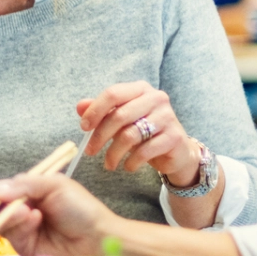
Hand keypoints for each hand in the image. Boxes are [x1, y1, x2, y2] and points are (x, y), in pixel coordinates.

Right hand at [0, 173, 121, 255]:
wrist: (98, 239)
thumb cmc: (81, 208)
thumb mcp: (55, 186)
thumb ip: (26, 185)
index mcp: (31, 192)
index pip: (4, 190)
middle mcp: (25, 210)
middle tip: (0, 202)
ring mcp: (25, 230)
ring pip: (3, 223)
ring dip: (11, 215)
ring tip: (28, 211)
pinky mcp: (27, 248)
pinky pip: (13, 237)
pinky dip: (21, 227)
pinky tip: (35, 220)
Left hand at [77, 81, 197, 182]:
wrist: (176, 150)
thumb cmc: (145, 132)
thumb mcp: (121, 120)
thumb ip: (102, 111)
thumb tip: (80, 106)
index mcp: (140, 89)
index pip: (113, 93)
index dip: (95, 111)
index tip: (83, 128)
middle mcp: (156, 98)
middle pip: (119, 115)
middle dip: (100, 136)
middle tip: (90, 151)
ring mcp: (167, 117)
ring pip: (130, 135)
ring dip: (113, 153)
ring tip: (109, 164)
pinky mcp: (174, 137)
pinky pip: (144, 151)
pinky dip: (131, 162)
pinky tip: (128, 166)